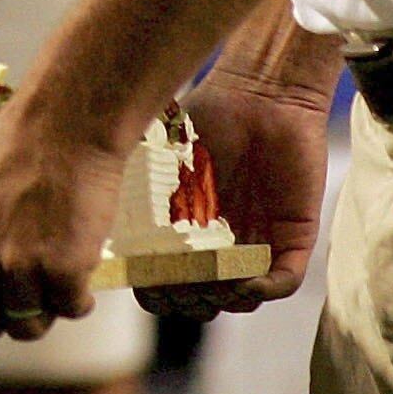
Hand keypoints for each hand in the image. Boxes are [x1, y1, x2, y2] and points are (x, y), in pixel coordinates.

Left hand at [0, 99, 122, 341]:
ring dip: (41, 304)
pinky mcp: (63, 272)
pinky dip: (77, 293)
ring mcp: (16, 270)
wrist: (63, 126)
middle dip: (0, 307)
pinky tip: (73, 258)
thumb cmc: (4, 153)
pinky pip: (70, 310)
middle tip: (16, 265)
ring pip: (27, 327)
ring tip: (45, 261)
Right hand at [134, 66, 331, 318]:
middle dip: (187, 301)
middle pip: (204, 298)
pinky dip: (261, 288)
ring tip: (208, 279)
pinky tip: (241, 277)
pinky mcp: (294, 236)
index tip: (146, 285)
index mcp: (189, 227)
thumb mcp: (161, 155)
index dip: (156, 290)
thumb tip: (99, 225)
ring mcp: (259, 241)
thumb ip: (138, 189)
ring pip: (242, 298)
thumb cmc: (208, 115)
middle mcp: (223, 241)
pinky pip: (281, 281)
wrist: (262, 93)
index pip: (170, 279)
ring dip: (222, 298)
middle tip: (178, 285)